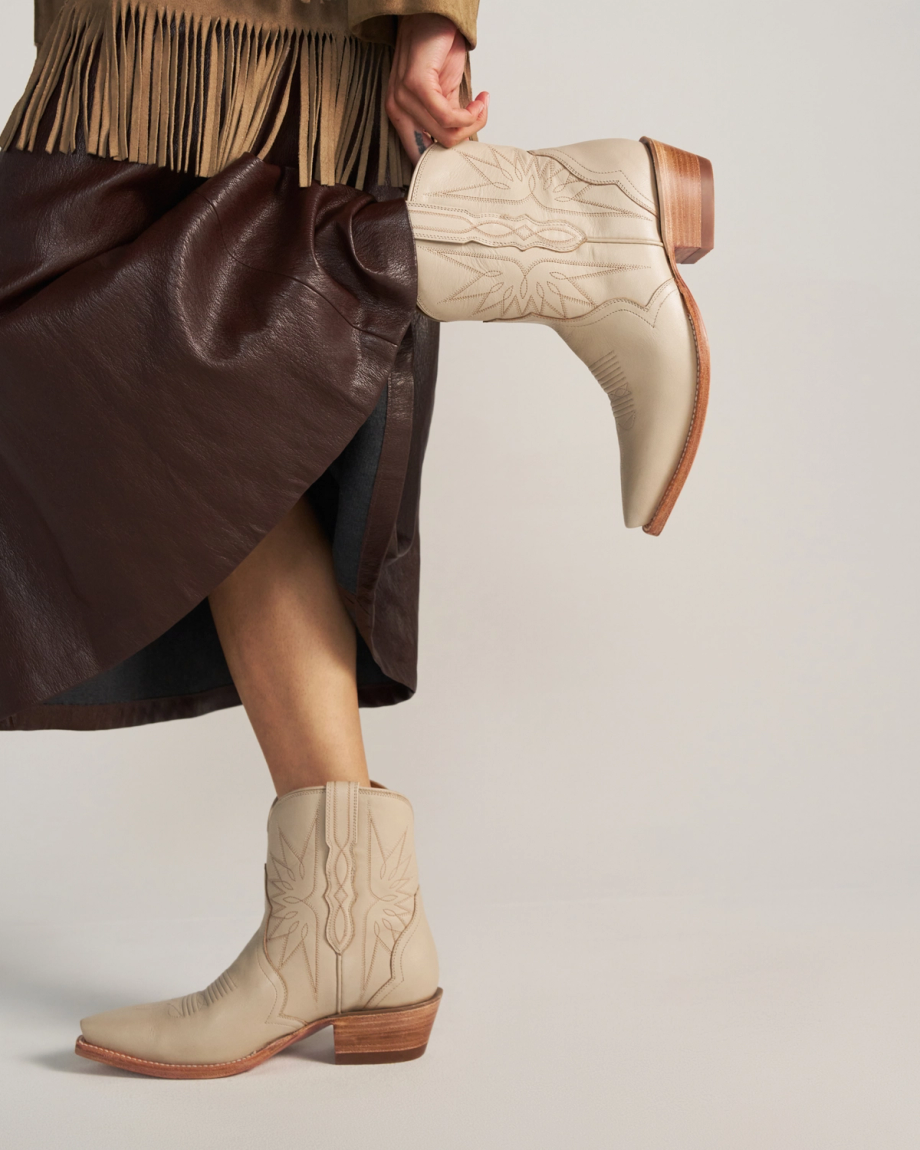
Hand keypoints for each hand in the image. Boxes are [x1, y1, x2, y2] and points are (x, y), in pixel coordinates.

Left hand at [386, 14, 489, 164]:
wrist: (434, 17)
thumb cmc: (437, 52)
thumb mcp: (444, 95)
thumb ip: (447, 120)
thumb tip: (463, 142)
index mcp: (401, 117)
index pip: (419, 157)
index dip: (446, 160)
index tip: (469, 146)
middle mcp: (397, 111)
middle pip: (437, 150)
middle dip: (466, 137)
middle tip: (479, 117)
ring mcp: (403, 99)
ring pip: (445, 135)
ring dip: (472, 122)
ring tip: (481, 105)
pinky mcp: (416, 86)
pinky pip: (447, 116)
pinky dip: (470, 113)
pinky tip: (480, 100)